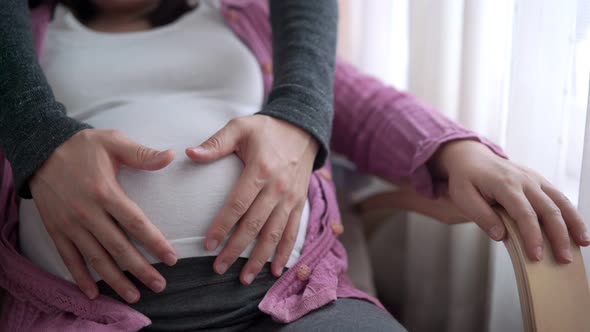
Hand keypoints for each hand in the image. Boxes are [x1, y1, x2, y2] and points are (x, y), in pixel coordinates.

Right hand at [30, 129, 177, 302]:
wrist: (40, 147)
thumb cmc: (82, 146)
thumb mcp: (113, 141)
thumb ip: (143, 153)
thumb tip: (172, 156)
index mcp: (105, 192)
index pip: (136, 224)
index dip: (155, 243)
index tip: (172, 259)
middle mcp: (87, 213)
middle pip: (119, 248)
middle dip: (141, 269)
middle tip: (160, 286)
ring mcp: (70, 224)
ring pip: (96, 259)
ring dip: (116, 280)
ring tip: (134, 296)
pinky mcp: (56, 229)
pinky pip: (69, 258)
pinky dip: (80, 277)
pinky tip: (93, 293)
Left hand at [186, 115, 317, 284]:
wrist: (303, 129)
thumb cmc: (266, 129)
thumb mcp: (240, 127)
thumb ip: (216, 143)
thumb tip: (189, 153)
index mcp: (260, 170)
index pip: (238, 204)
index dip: (222, 226)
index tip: (208, 244)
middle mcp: (278, 188)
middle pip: (255, 225)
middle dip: (236, 250)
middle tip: (219, 268)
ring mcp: (291, 198)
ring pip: (274, 234)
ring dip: (260, 259)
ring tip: (245, 279)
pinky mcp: (299, 203)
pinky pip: (293, 232)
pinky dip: (285, 252)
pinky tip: (276, 270)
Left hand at [429, 140, 589, 262]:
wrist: (471, 157)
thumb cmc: (466, 179)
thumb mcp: (463, 196)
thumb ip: (481, 215)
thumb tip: (501, 235)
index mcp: (505, 185)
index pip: (524, 214)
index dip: (532, 236)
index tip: (537, 255)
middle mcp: (524, 180)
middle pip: (548, 210)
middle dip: (558, 236)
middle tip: (563, 259)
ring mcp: (535, 179)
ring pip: (560, 201)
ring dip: (573, 224)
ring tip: (583, 244)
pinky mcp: (540, 181)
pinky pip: (559, 197)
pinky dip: (571, 213)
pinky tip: (577, 229)